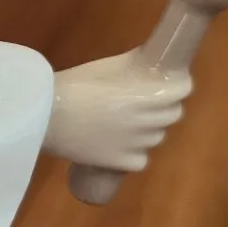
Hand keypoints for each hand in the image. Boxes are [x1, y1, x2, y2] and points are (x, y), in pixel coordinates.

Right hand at [43, 53, 189, 173]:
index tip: (169, 83)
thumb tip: (149, 63)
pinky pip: (141, 159)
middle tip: (145, 101)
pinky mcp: (121, 163)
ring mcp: (136, 144)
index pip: (183, 91)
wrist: (45, 115)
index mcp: (146, 94)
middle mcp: (147, 121)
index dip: (178, 86)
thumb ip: (131, 67)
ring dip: (147, 129)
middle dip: (164, 106)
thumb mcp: (106, 67)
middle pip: (173, 114)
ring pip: (157, 137)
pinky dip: (134, 153)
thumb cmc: (73, 85)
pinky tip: (120, 146)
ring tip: (125, 124)